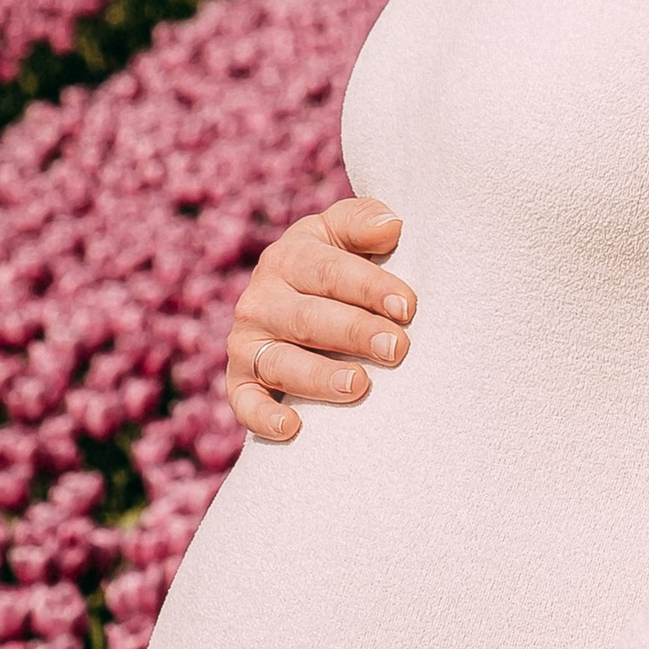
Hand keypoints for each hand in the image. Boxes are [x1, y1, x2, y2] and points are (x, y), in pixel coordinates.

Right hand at [224, 196, 417, 442]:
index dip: (370, 287)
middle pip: (308, 318)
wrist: (300, 301)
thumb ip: (365, 221)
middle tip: (397, 348)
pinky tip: (294, 427)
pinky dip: (263, 416)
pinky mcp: (240, 379)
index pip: (329, 272)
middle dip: (354, 333)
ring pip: (280, 362)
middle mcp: (260, 299)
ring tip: (358, 385)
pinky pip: (244, 401)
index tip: (408, 306)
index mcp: (288, 257)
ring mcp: (246, 342)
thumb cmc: (338, 265)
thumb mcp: (345, 232)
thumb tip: (391, 226)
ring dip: (318, 376)